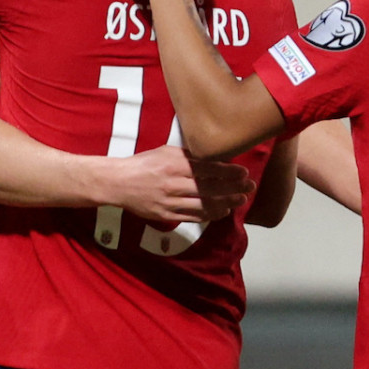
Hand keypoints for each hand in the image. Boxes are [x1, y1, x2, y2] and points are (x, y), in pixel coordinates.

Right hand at [109, 145, 253, 222]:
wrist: (118, 183)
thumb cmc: (144, 163)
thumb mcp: (166, 151)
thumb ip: (189, 155)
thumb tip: (214, 156)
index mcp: (175, 164)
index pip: (209, 169)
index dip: (229, 172)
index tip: (244, 172)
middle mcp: (174, 183)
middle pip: (210, 188)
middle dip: (233, 188)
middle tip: (250, 187)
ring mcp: (170, 201)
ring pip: (204, 205)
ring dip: (226, 203)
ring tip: (240, 200)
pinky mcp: (166, 215)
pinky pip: (193, 216)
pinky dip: (210, 215)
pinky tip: (223, 211)